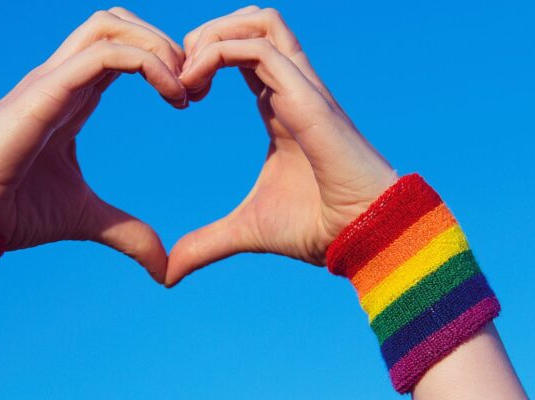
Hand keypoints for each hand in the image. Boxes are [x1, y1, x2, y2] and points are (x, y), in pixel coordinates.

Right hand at [0, 7, 183, 283]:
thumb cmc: (9, 213)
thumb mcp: (86, 220)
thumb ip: (127, 233)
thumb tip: (164, 268)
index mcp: (72, 96)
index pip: (120, 49)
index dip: (163, 62)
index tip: (190, 101)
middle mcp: (60, 79)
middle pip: (117, 23)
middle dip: (165, 42)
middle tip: (193, 87)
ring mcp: (49, 80)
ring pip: (109, 25)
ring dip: (158, 46)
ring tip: (184, 89)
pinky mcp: (43, 92)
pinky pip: (103, 54)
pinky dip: (147, 63)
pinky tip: (172, 98)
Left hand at [167, 6, 399, 285]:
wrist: (366, 236)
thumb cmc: (320, 229)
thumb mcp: (247, 231)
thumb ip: (207, 243)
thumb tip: (168, 272)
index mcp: (282, 106)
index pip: (245, 51)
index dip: (205, 58)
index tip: (180, 95)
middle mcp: (295, 88)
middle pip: (253, 21)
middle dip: (207, 33)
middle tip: (178, 76)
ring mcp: (304, 88)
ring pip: (260, 20)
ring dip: (213, 35)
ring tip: (186, 76)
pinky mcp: (307, 97)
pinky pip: (260, 48)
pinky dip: (218, 54)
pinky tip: (194, 90)